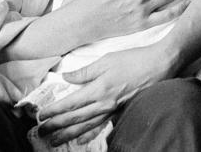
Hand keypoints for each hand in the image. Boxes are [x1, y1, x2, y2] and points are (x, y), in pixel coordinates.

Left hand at [37, 44, 175, 145]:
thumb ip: (85, 71)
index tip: (41, 115)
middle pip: (76, 118)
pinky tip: (81, 140)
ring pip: (87, 126)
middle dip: (56, 126)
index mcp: (98, 89)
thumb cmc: (134, 59)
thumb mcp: (107, 60)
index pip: (71, 103)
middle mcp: (104, 103)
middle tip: (40, 132)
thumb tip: (66, 77)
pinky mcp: (121, 111)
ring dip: (69, 134)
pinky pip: (103, 126)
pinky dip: (90, 134)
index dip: (55, 110)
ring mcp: (113, 109)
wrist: (160, 65)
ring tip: (55, 141)